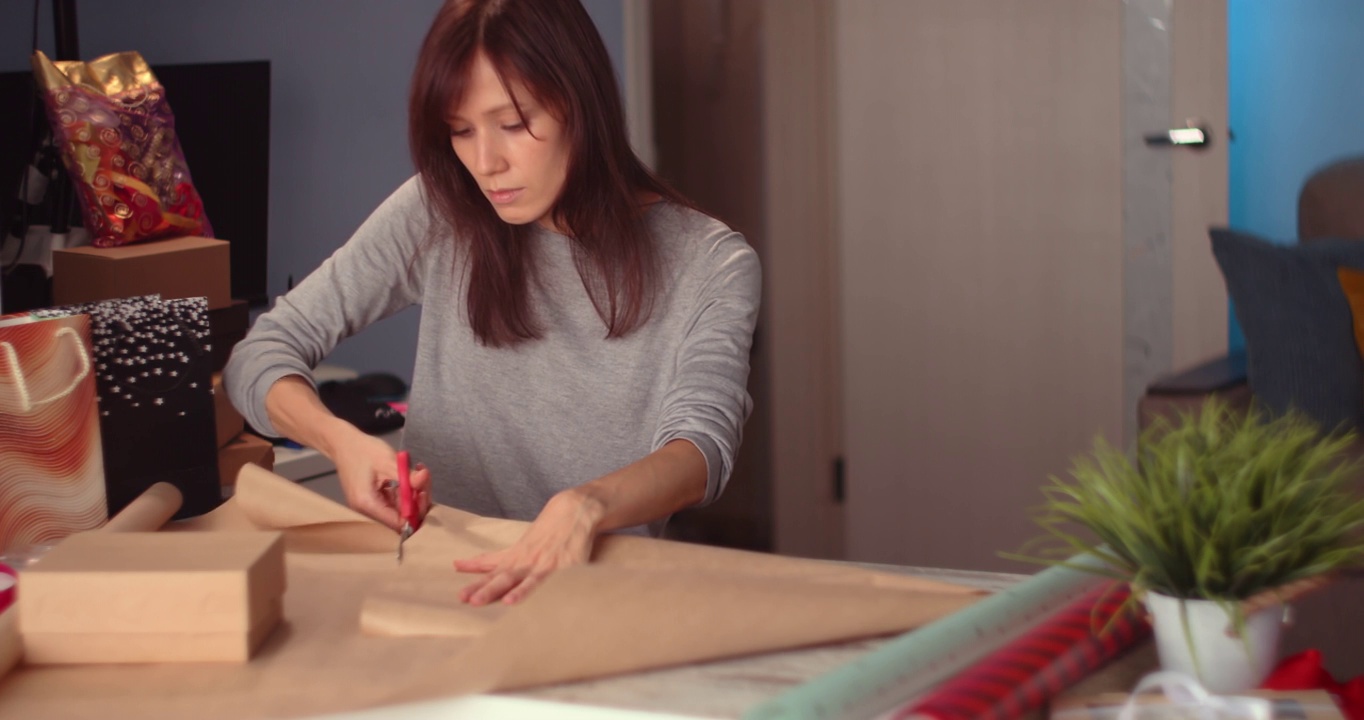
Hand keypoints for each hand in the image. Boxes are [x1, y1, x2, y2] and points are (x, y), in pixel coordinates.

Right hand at [331, 428, 430, 529]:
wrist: (343, 442)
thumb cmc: (363, 450)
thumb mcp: (388, 460)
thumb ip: (407, 475)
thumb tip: (424, 480)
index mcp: (368, 504)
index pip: (397, 522)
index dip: (415, 511)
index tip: (424, 493)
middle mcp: (367, 510)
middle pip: (400, 516)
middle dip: (416, 500)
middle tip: (424, 480)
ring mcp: (369, 505)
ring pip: (398, 508)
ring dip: (411, 493)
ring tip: (418, 472)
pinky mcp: (372, 499)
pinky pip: (393, 500)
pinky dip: (403, 490)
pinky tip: (409, 475)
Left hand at [453, 489, 601, 604]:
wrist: (572, 511)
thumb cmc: (541, 533)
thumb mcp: (514, 549)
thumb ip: (489, 560)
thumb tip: (458, 565)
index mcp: (514, 560)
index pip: (491, 575)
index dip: (476, 586)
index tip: (461, 597)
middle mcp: (528, 563)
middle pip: (506, 578)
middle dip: (489, 590)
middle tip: (472, 601)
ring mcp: (548, 565)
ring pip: (532, 581)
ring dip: (521, 591)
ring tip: (509, 602)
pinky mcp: (569, 567)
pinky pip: (561, 581)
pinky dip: (556, 588)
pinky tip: (552, 598)